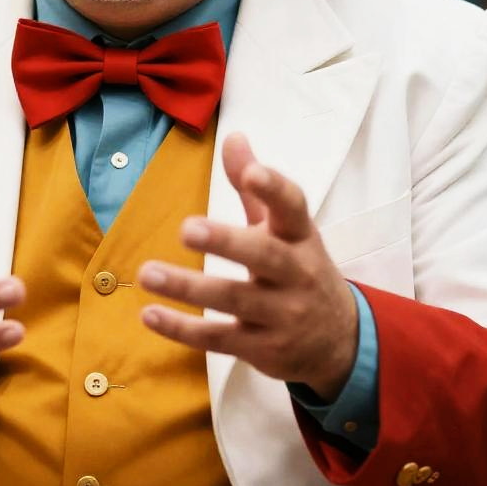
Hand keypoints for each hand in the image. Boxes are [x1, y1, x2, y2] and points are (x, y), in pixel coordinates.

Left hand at [137, 133, 357, 401]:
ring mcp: (281, 314)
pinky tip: (149, 314)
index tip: (252, 173)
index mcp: (300, 236)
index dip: (273, 189)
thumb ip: (255, 185)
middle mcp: (295, 274)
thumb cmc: (299, 267)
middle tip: (186, 229)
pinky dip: (182, 330)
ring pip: (233, 299)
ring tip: (147, 272)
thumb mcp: (286, 228)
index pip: (293, 207)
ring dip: (188, 287)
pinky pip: (219, 339)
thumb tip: (233, 136)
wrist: (339, 341)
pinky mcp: (262, 349)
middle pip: (262, 255)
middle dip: (225, 242)